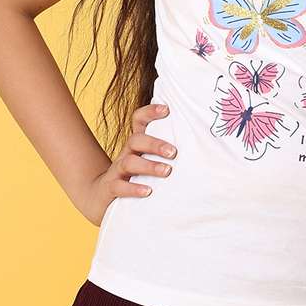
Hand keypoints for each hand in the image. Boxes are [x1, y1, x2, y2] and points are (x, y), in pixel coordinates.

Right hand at [79, 102, 176, 224]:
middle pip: (136, 140)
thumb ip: (169, 154)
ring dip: (149, 166)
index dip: (150, 112)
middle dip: (155, 144)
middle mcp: (126, 153)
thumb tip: (205, 149)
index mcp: (137, 144)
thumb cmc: (135, 176)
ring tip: (167, 171)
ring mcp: (117, 171)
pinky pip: (119, 186)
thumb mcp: (149, 161)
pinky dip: (133, 188)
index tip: (167, 110)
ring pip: (129, 162)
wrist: (100, 196)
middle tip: (173, 152)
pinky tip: (148, 192)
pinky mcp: (110, 188)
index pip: (139, 120)